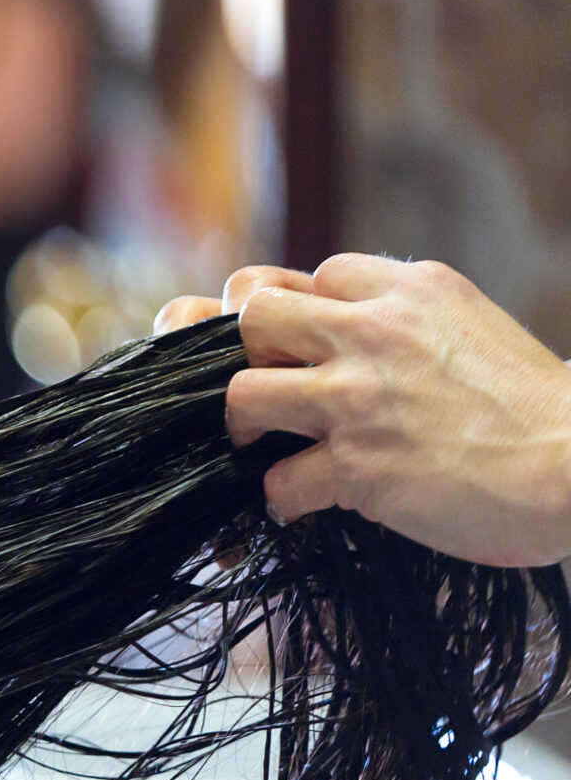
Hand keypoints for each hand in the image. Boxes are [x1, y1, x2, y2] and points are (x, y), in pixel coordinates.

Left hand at [158, 255, 570, 566]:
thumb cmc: (537, 410)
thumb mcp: (475, 328)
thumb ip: (409, 322)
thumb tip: (353, 333)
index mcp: (414, 290)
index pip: (315, 276)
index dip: (300, 315)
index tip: (306, 349)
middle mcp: (377, 333)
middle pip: (254, 315)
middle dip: (244, 354)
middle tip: (266, 389)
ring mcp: (360, 398)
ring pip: (241, 394)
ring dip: (245, 427)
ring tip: (267, 448)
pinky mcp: (357, 465)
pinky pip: (277, 481)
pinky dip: (282, 499)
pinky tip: (304, 504)